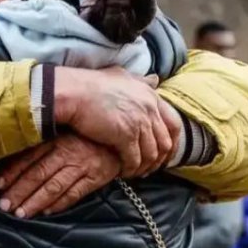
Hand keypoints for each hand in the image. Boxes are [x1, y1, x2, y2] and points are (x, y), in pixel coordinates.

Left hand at [0, 134, 120, 218]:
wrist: (121, 141)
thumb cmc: (88, 139)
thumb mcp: (65, 135)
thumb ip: (45, 146)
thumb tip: (17, 162)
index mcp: (57, 139)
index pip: (30, 157)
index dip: (12, 172)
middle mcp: (68, 152)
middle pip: (38, 174)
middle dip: (19, 191)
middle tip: (5, 206)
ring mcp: (82, 166)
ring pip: (54, 186)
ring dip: (35, 201)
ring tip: (21, 214)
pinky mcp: (95, 178)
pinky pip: (74, 193)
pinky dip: (59, 204)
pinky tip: (46, 212)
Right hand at [53, 66, 180, 176]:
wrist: (73, 92)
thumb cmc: (91, 84)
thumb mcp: (121, 76)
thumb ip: (140, 80)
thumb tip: (154, 79)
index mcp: (150, 96)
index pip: (173, 124)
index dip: (171, 143)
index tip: (164, 154)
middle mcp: (149, 109)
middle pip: (165, 142)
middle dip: (159, 159)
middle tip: (149, 168)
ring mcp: (139, 122)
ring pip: (151, 154)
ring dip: (144, 167)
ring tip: (135, 172)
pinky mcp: (125, 135)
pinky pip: (134, 160)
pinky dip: (130, 169)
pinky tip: (123, 172)